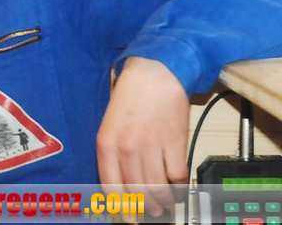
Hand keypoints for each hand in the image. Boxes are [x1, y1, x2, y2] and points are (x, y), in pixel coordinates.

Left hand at [96, 57, 189, 216]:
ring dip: (163, 201)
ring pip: (157, 188)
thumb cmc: (130, 96)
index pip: (110, 186)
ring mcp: (151, 146)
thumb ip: (113, 151)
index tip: (127, 216)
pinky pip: (177, 176)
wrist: (155, 73)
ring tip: (165, 204)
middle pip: (136, 191)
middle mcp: (126, 147)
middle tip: (151, 213)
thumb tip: (121, 183)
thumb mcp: (110, 123)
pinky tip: (177, 186)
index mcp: (106, 142)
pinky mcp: (175, 143)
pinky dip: (178, 186)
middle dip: (144, 208)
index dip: (120, 206)